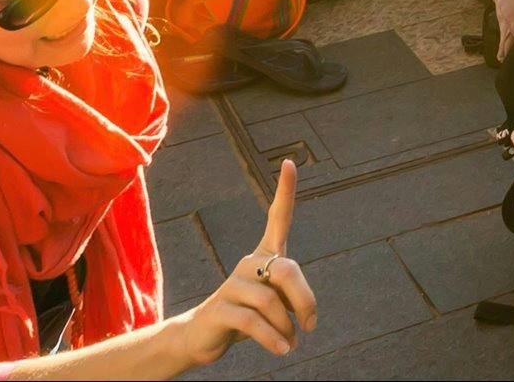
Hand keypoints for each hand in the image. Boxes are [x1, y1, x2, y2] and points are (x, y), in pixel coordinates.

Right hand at [166, 160, 315, 369]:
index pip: (277, 218)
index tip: (289, 162)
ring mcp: (232, 284)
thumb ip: (291, 300)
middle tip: (310, 326)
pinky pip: (254, 321)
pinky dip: (273, 338)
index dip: (284, 191)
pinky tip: (281, 350)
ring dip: (286, 329)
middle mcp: (249, 264)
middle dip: (305, 300)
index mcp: (264, 257)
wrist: (203, 337)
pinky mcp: (220, 308)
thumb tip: (306, 316)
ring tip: (289, 344)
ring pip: (271, 302)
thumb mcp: (274, 305)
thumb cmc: (247, 316)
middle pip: (288, 270)